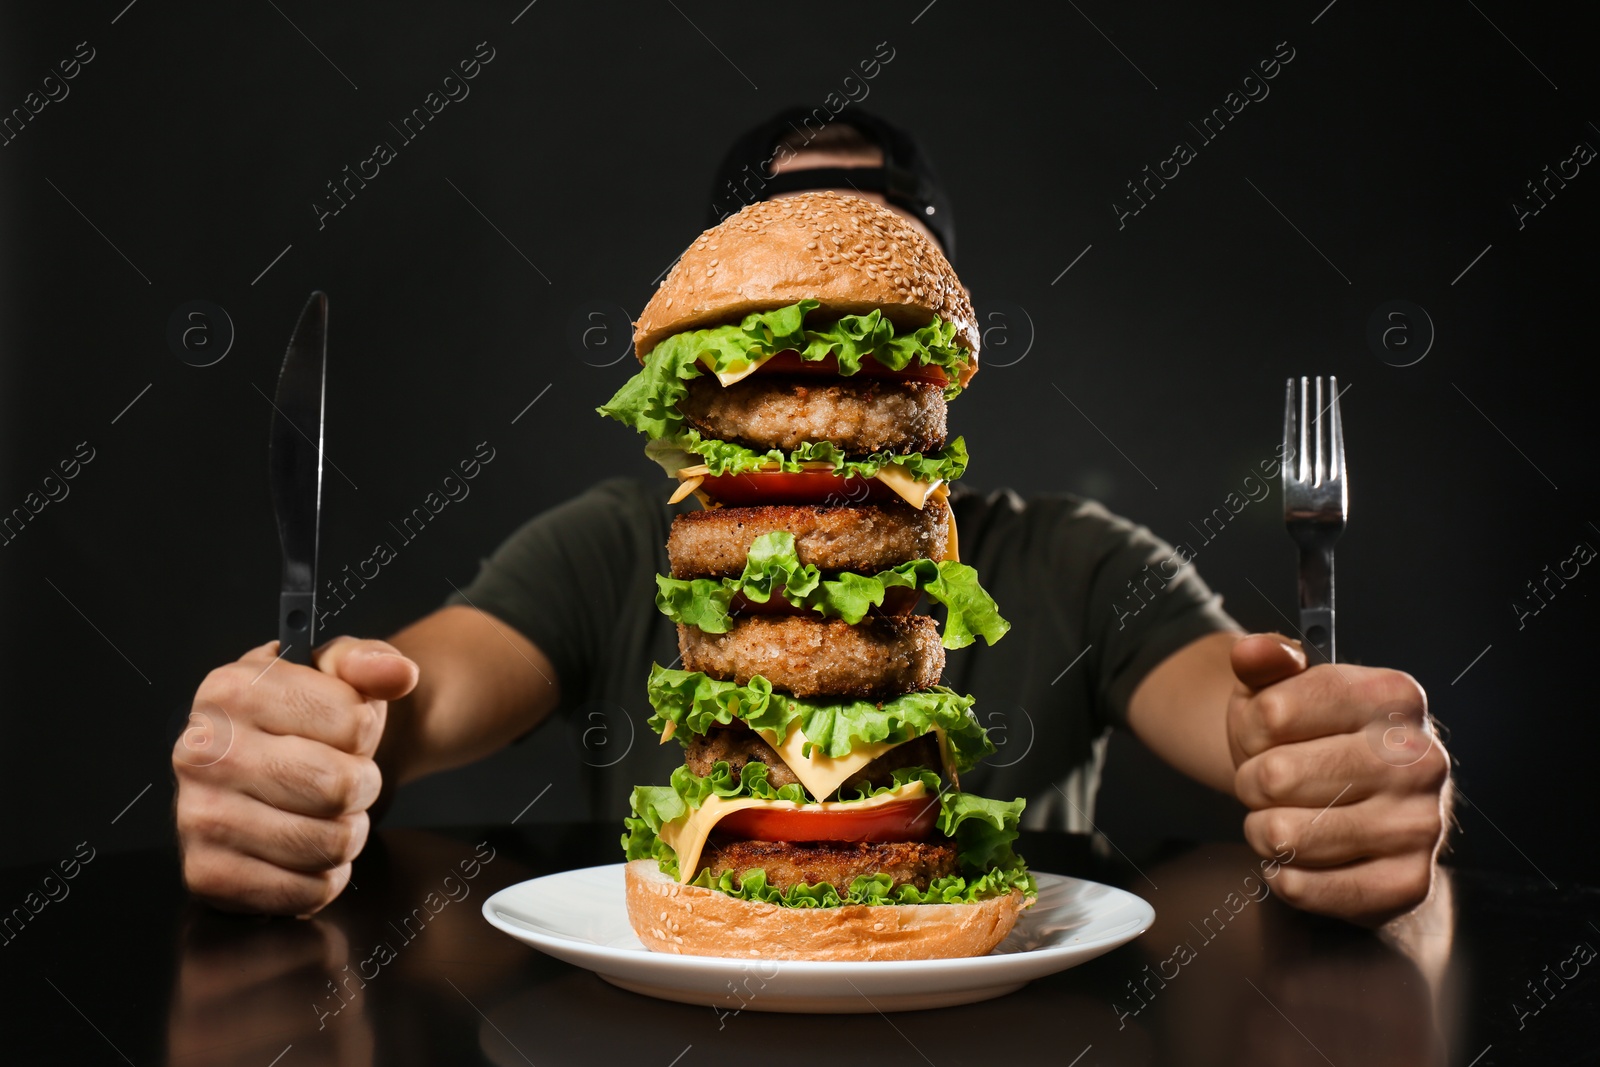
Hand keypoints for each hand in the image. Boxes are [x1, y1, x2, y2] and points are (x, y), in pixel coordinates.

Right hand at [173, 637, 418, 915]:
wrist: (272, 765)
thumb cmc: (310, 715)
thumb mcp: (337, 669)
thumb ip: (370, 661)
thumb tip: (398, 674)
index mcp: (230, 688)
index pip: (352, 723)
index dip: (367, 731)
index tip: (348, 729)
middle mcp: (200, 751)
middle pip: (340, 787)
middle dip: (362, 785)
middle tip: (344, 777)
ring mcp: (196, 816)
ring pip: (329, 843)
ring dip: (347, 832)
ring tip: (323, 811)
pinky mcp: (206, 874)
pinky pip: (304, 892)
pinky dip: (323, 877)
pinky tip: (303, 849)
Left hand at [1227, 634, 1449, 925]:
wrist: (1347, 802)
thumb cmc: (1307, 737)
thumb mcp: (1280, 687)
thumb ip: (1263, 662)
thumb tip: (1251, 651)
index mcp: (1393, 695)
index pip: (1275, 712)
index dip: (1250, 729)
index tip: (1267, 732)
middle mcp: (1420, 756)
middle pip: (1276, 777)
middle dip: (1252, 784)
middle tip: (1271, 784)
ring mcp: (1422, 822)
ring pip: (1286, 835)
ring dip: (1263, 831)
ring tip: (1286, 817)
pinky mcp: (1409, 881)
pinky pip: (1307, 888)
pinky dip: (1284, 876)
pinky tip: (1301, 857)